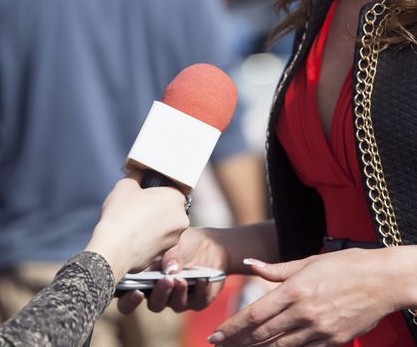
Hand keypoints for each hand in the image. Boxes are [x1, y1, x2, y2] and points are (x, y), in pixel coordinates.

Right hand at [85, 174, 188, 280]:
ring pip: (164, 228)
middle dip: (155, 209)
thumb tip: (138, 175)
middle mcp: (181, 220)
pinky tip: (132, 239)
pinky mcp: (163, 255)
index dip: (155, 191)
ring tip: (132, 225)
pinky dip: (147, 241)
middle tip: (137, 209)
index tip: (144, 194)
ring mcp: (174, 239)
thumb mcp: (125, 185)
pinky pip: (156, 243)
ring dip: (152, 226)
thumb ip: (136, 177)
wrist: (113, 249)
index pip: (170, 189)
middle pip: (169, 210)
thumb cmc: (121, 215)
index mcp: (176, 199)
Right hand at [118, 227, 228, 313]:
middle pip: (154, 304)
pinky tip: (202, 279)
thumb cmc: (180, 243)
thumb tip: (169, 269)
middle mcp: (159, 294)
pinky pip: (199, 300)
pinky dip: (201, 290)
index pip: (128, 298)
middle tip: (165, 281)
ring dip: (178, 293)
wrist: (207, 244)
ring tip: (181, 280)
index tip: (135, 290)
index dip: (129, 300)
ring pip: (175, 305)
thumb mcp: (171, 242)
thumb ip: (168, 255)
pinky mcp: (198, 300)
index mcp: (143, 281)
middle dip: (159, 294)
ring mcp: (179, 300)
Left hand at [208, 248, 400, 345]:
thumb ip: (275, 269)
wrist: (384, 280)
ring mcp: (319, 330)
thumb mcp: (307, 261)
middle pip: (262, 334)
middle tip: (219, 346)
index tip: (215, 335)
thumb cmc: (344, 265)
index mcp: (294, 290)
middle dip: (237, 342)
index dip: (232, 327)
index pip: (254, 314)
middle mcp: (304, 312)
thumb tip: (248, 263)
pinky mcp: (333, 341)